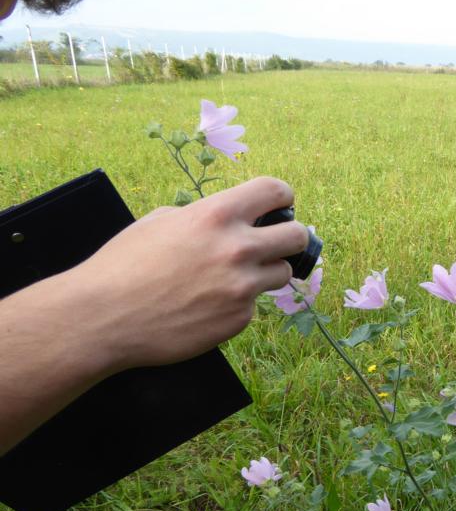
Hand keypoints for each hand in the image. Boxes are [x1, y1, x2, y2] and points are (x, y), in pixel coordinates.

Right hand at [69, 176, 307, 370]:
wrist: (102, 317)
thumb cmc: (123, 265)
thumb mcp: (159, 222)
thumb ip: (202, 217)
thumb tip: (227, 219)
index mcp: (217, 215)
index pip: (276, 190)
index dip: (282, 198)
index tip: (279, 207)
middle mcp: (238, 249)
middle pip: (298, 236)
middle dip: (290, 238)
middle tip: (276, 245)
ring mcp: (242, 287)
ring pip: (281, 274)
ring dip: (265, 273)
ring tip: (231, 278)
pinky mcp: (239, 319)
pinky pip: (252, 306)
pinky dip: (236, 305)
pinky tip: (204, 307)